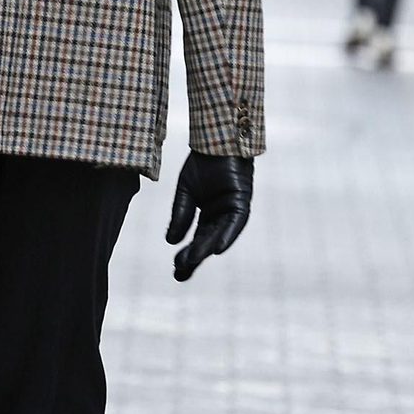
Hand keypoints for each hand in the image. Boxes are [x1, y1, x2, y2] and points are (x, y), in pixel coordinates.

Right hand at [165, 153, 254, 281]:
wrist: (216, 139)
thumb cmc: (203, 163)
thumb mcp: (186, 192)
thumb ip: (180, 215)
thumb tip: (170, 242)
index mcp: (208, 214)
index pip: (198, 239)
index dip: (188, 254)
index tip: (176, 269)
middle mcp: (222, 215)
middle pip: (208, 241)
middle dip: (195, 258)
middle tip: (179, 275)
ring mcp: (233, 209)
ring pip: (220, 234)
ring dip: (206, 248)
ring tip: (191, 262)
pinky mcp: (242, 201)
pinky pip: (236, 222)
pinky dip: (227, 235)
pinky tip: (216, 248)